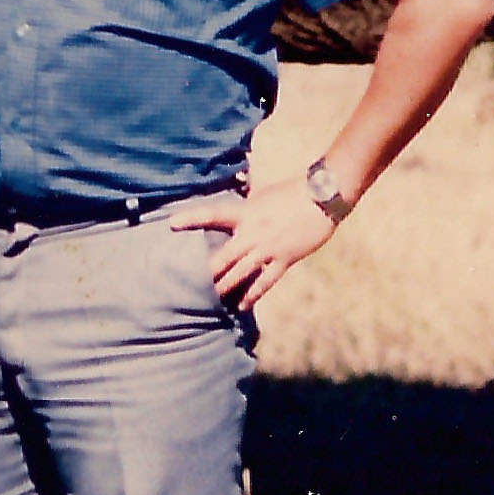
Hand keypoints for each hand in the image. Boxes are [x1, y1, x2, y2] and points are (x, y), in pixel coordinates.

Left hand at [171, 185, 339, 309]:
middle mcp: (253, 233)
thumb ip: (246, 198)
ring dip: (224, 287)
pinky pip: (265, 282)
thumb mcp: (263, 191)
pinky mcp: (284, 260)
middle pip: (223, 256)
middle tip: (186, 282)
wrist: (322, 197)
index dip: (191, 218)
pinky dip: (252, 295)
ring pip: (240, 273)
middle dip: (205, 271)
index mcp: (246, 212)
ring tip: (209, 298)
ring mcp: (268, 249)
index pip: (212, 214)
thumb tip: (235, 189)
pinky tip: (241, 305)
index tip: (171, 223)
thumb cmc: (292, 190)